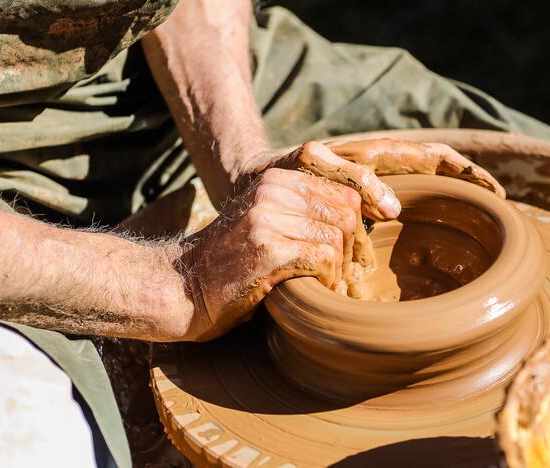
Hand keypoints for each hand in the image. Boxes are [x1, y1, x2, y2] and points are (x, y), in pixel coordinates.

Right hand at [177, 168, 367, 340]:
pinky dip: (329, 281)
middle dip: (355, 249)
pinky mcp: (268, 250)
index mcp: (275, 178)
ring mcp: (268, 218)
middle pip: (346, 213)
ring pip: (337, 237)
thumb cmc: (232, 263)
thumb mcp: (266, 222)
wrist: (181, 286)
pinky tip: (316, 292)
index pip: (344, 190)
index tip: (357, 253)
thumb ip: (304, 212)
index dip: (360, 223)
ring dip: (340, 269)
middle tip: (348, 276)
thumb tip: (368, 218)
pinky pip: (324, 259)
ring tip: (329, 286)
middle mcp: (271, 190)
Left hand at [246, 139, 504, 215]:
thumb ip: (353, 179)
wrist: (252, 181)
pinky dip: (420, 231)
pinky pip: (399, 220)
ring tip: (477, 235)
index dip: (467, 173)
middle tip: (498, 217)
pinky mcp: (361, 214)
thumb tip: (393, 208)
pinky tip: (430, 257)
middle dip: (470, 192)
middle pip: (439, 178)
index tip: (494, 193)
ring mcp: (375, 195)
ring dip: (451, 212)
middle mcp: (383, 174)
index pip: (435, 158)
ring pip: (423, 200)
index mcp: (378, 157)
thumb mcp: (314, 166)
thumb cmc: (282, 171)